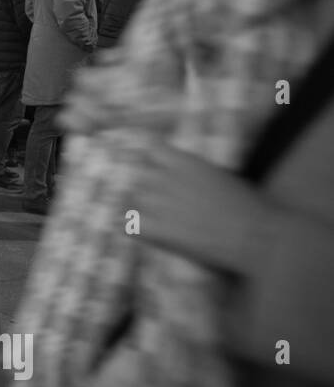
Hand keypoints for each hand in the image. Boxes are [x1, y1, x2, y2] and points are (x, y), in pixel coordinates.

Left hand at [127, 143, 275, 274]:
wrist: (258, 235)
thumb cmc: (248, 207)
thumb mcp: (218, 176)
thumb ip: (192, 173)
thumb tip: (179, 178)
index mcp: (184, 160)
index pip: (150, 150)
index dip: (153, 163)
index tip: (158, 173)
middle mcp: (165, 177)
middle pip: (138, 177)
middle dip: (148, 190)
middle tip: (166, 207)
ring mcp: (158, 202)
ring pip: (132, 201)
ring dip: (141, 211)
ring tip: (162, 223)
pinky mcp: (156, 228)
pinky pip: (127, 226)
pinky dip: (135, 230)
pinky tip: (150, 235)